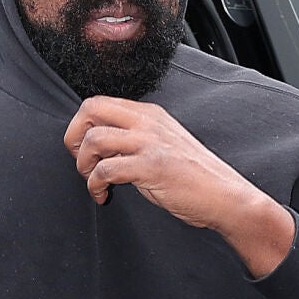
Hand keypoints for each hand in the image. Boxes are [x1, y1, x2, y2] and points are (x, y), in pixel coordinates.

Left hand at [64, 95, 295, 276]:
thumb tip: (100, 144)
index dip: (81, 125)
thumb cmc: (194, 176)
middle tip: (80, 161)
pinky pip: (105, 170)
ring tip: (92, 180)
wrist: (225, 196)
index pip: (99, 102)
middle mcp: (147, 122)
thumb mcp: (164, 144)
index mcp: (150, 114)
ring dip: (83, 163)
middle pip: (90, 108)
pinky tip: (103, 195)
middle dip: (73, 136)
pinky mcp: (151, 166)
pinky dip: (95, 185)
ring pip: (94, 139)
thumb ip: (136, 137)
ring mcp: (150, 142)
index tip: (83, 150)